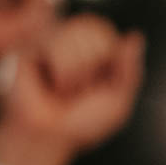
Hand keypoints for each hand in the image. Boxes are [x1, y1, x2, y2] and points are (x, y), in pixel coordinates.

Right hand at [0, 14, 144, 164]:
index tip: (99, 86)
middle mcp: (74, 46)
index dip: (110, 60)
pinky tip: (49, 82)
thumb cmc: (81, 125)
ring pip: (77, 34)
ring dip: (77, 71)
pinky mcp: (30, 46)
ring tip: (64, 88)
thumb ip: (130, 70)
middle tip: (81, 89)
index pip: (109, 34)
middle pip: (97, 29)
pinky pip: (55, 45)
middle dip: (94, 65)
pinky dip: (59, 70)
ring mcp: (51, 43)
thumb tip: (135, 37)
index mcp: (96, 56)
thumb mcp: (118, 102)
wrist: (50, 135)